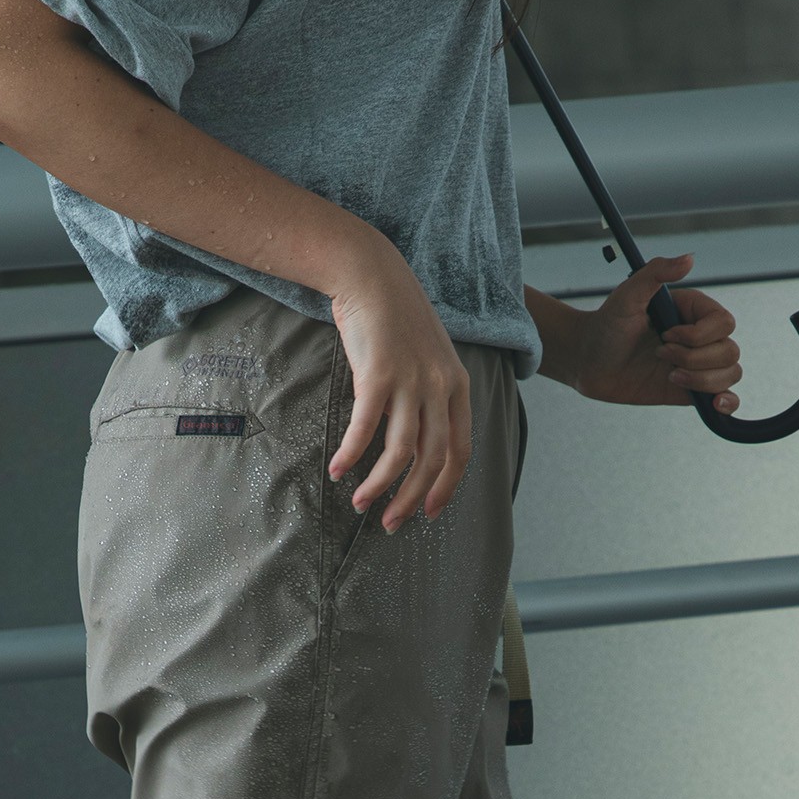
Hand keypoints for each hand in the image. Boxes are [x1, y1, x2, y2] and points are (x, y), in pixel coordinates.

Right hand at [326, 233, 471, 531]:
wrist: (372, 274)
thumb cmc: (395, 319)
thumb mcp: (427, 358)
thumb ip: (429, 398)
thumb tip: (414, 444)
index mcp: (457, 386)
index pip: (460, 451)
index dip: (445, 488)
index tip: (428, 513)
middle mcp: (439, 387)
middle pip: (431, 460)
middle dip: (411, 499)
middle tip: (391, 523)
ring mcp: (411, 381)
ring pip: (400, 452)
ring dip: (380, 486)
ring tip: (360, 504)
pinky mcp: (378, 375)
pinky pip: (365, 430)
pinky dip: (350, 455)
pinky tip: (337, 471)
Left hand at [571, 254, 741, 415]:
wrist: (588, 362)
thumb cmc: (607, 325)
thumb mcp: (627, 294)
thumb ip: (656, 272)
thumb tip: (689, 259)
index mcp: (693, 311)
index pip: (723, 323)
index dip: (698, 335)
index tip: (665, 335)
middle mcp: (700, 337)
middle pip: (729, 351)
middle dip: (695, 358)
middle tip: (658, 354)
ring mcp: (697, 364)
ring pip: (730, 373)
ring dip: (701, 379)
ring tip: (670, 377)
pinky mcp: (689, 390)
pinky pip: (723, 397)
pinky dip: (728, 403)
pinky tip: (716, 404)